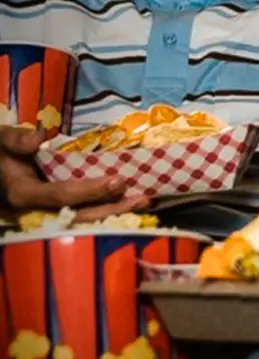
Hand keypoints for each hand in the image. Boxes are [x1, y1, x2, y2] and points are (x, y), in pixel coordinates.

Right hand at [0, 127, 148, 221]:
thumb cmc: (0, 154)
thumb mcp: (0, 141)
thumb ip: (15, 140)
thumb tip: (37, 138)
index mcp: (23, 194)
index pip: (61, 195)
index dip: (89, 191)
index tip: (116, 181)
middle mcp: (38, 211)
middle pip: (80, 215)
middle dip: (112, 209)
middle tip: (141, 198)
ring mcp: (50, 215)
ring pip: (87, 220)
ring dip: (117, 212)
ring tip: (145, 202)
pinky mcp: (61, 213)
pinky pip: (87, 216)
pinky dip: (110, 211)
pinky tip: (132, 204)